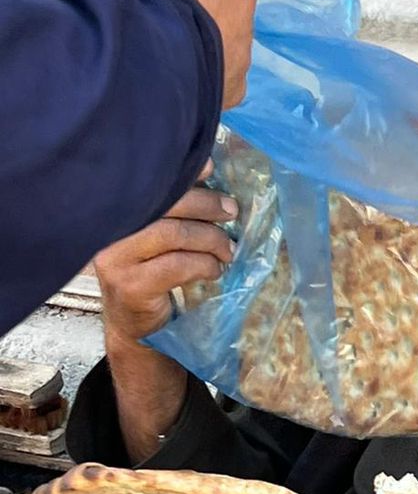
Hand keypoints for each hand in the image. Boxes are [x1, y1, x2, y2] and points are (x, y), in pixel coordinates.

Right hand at [92, 0, 255, 106]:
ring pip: (218, 36)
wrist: (142, 35)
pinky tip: (172, 73)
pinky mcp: (237, 78)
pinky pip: (217, 74)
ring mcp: (244, 36)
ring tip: (158, 45)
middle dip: (187, 1)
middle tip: (153, 11)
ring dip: (192, 38)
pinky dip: (196, 74)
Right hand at [94, 170, 236, 343]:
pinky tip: (215, 270)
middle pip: (164, 204)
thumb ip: (176, 208)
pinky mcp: (131, 285)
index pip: (151, 184)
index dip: (183, 173)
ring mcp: (116, 258)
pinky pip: (177, 265)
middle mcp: (109, 229)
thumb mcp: (159, 236)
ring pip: (173, 234)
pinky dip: (204, 265)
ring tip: (228, 250)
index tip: (212, 168)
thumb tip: (209, 171)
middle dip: (205, 205)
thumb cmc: (150, 272)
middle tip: (232, 212)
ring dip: (210, 239)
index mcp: (116, 209)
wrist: (133, 325)